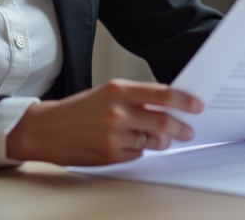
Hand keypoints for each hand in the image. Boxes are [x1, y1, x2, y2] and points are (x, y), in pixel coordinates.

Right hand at [6, 79, 203, 165]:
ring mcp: (114, 135)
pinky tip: (129, 144)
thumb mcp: (106, 93)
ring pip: (152, 142)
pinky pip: (137, 155)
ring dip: (161, 142)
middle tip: (187, 130)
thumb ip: (135, 98)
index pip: (161, 95)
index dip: (183, 101)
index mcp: (118, 90)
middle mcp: (118, 112)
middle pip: (163, 122)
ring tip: (159, 139)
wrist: (47, 129)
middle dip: (180, 128)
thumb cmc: (78, 109)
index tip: (197, 106)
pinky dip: (139, 151)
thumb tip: (166, 106)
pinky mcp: (110, 155)